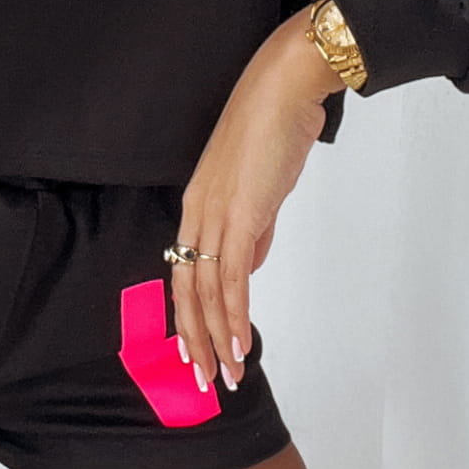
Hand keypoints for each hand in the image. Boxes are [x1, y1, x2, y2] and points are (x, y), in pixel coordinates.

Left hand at [170, 7, 335, 392]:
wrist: (284, 88)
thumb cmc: (275, 128)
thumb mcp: (260, 187)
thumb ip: (254, 229)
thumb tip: (249, 268)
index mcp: (198, 203)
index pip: (184, 270)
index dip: (188, 314)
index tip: (198, 349)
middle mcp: (197, 212)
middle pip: (185, 289)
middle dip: (196, 340)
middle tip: (206, 380)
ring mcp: (215, 214)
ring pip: (206, 292)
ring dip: (218, 339)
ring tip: (231, 375)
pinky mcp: (240, 214)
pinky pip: (231, 278)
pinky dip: (234, 315)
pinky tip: (241, 341)